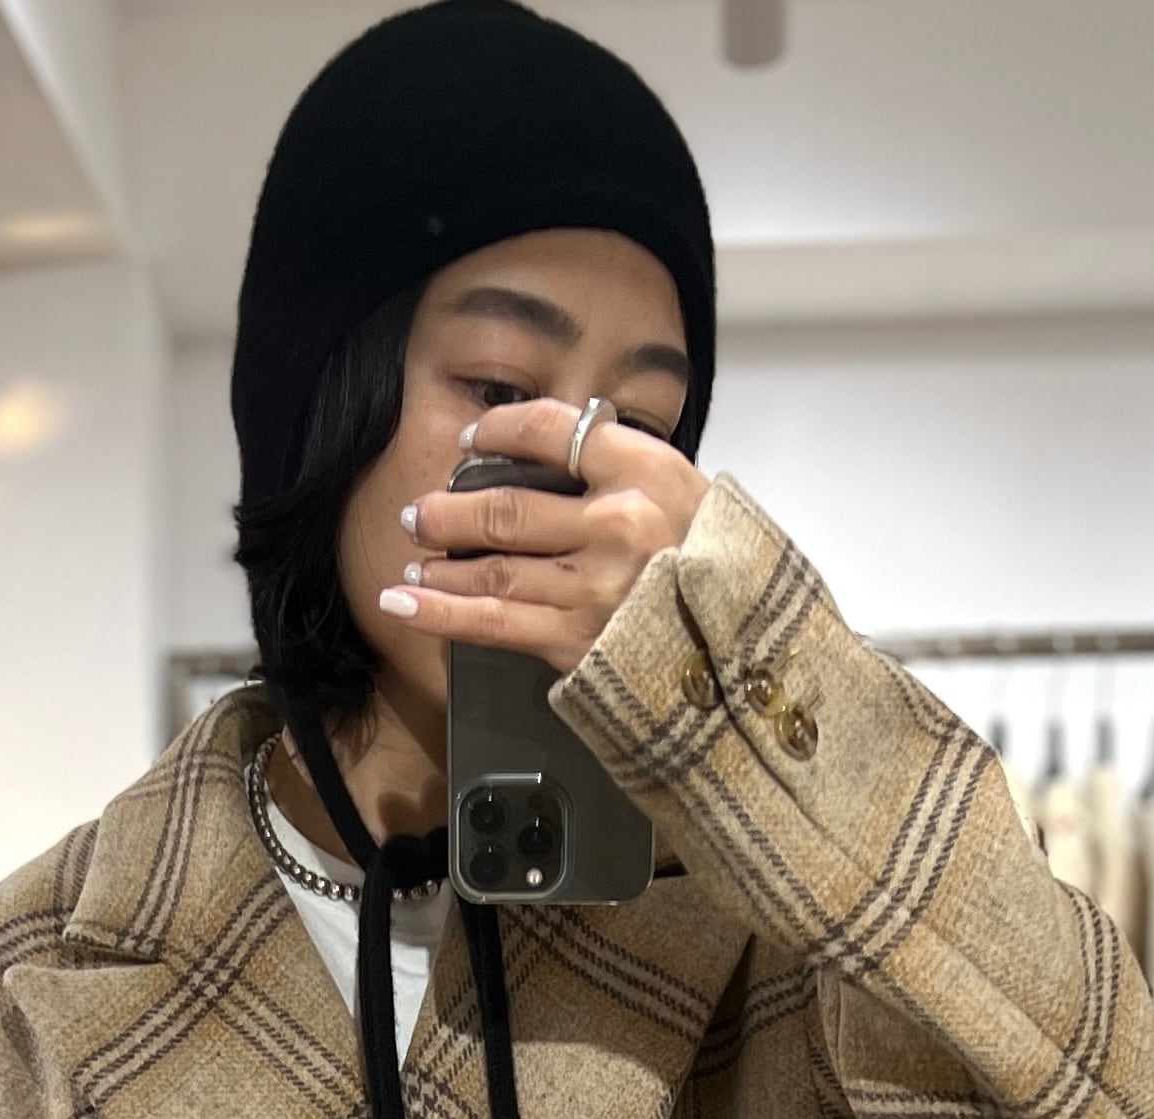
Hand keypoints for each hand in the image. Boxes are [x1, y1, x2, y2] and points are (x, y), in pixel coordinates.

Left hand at [379, 397, 704, 675]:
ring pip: (492, 567)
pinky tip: (403, 602)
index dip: (498, 429)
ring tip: (412, 556)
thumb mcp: (687, 494)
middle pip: (508, 507)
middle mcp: (616, 524)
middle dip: (450, 510)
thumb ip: (622, 470)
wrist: (750, 655)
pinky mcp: (576, 641)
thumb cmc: (717, 572)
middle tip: (418, 511)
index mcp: (647, 471)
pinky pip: (492, 622)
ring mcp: (594, 588)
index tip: (469, 439)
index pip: (554, 429)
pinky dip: (439, 612)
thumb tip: (552, 453)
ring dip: (440, 563)